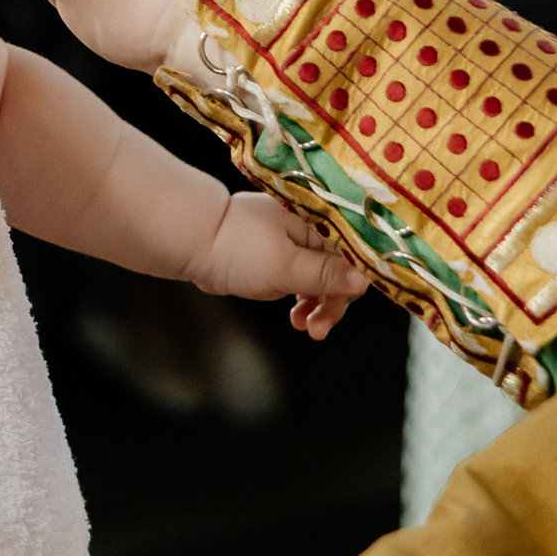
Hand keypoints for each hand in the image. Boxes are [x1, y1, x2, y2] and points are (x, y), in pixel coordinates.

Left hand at [192, 193, 366, 340]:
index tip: (338, 310)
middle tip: (319, 330)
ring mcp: (288, 245)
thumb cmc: (238, 249)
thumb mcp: (287, 266)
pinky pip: (297, 281)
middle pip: (335, 271)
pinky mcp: (273, 258)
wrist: (192, 242)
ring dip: (315, 306)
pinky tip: (296, 318)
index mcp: (314, 225)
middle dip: (330, 303)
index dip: (349, 287)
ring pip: (316, 279)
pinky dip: (299, 301)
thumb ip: (325, 274)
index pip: (349, 257)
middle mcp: (305, 231)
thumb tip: (364, 280)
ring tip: (305, 328)